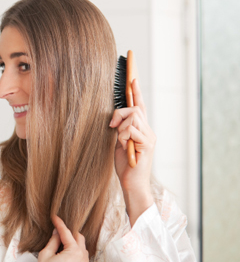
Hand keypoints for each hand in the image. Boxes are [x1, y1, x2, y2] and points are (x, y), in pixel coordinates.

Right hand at [31, 215, 90, 261]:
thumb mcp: (45, 255)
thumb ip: (53, 241)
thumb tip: (56, 234)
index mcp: (74, 252)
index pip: (66, 232)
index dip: (59, 223)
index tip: (56, 218)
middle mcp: (83, 260)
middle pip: (79, 239)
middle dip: (70, 234)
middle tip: (59, 232)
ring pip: (83, 252)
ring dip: (74, 246)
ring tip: (62, 248)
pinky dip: (76, 259)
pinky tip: (66, 261)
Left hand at [109, 78, 154, 225]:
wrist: (132, 184)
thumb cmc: (125, 165)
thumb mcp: (119, 142)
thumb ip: (119, 129)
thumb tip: (114, 118)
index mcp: (141, 129)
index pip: (140, 105)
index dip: (136, 91)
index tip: (133, 77)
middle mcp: (148, 130)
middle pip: (135, 108)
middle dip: (119, 113)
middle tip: (111, 127)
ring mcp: (150, 137)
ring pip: (133, 117)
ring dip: (120, 127)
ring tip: (120, 141)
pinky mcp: (148, 144)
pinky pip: (131, 130)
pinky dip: (123, 136)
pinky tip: (124, 147)